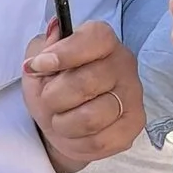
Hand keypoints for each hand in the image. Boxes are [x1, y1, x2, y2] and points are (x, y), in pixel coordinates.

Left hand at [23, 18, 143, 168]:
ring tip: (61, 119)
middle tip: (49, 100)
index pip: (94, 38)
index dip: (64, 53)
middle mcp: (123, 64)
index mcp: (103, 41)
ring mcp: (132, 95)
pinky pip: (99, 141)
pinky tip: (75, 133)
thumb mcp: (39, 64)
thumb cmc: (53, 89)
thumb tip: (54, 31)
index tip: (38, 67)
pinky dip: (77, 141)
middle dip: (54, 98)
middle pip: (85, 83)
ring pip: (90, 117)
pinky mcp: (134, 124)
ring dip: (63, 123)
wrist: (63, 125)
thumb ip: (43, 48)